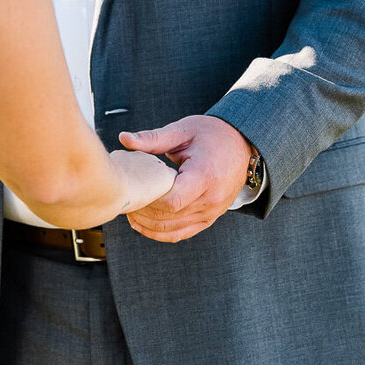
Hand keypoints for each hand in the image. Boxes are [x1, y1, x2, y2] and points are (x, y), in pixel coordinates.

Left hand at [119, 115, 251, 242]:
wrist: (241, 143)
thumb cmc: (211, 134)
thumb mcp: (182, 131)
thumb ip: (153, 138)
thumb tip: (123, 138)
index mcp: (205, 175)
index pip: (172, 200)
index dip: (148, 199)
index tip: (132, 188)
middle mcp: (212, 199)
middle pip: (169, 216)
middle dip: (143, 211)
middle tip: (124, 200)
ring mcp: (212, 212)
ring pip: (173, 229)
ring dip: (148, 224)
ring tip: (130, 210)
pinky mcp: (210, 218)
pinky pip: (182, 233)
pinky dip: (161, 233)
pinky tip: (143, 224)